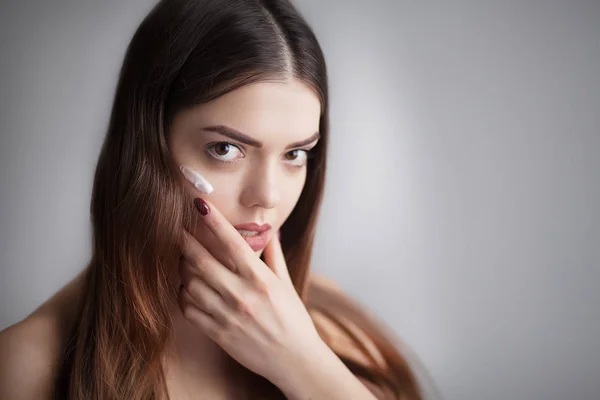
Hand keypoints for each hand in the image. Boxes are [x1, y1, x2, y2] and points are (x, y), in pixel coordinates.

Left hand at [178, 197, 325, 386]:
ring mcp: (227, 315)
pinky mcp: (217, 333)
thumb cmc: (293, 320)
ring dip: (183, 269)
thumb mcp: (286, 285)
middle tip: (176, 229)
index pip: (231, 242)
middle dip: (185, 241)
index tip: (199, 204)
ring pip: (190, 284)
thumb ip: (275, 257)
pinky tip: (188, 289)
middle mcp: (241, 294)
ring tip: (184, 261)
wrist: (295, 360)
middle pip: (201, 261)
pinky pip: (189, 309)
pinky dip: (184, 295)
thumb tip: (271, 232)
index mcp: (260, 279)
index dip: (213, 221)